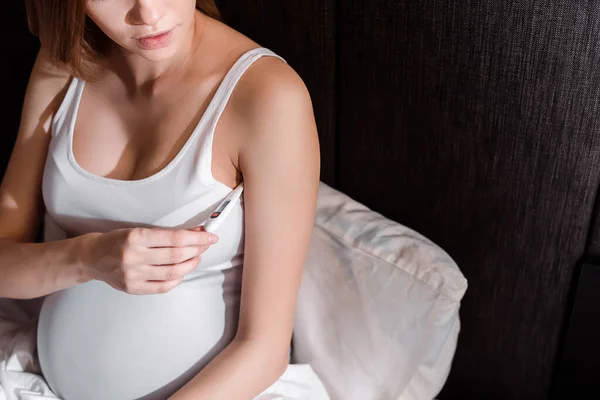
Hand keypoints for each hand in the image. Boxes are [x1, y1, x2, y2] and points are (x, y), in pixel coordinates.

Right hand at [78, 227, 217, 294]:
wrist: (92, 257)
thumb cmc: (118, 241)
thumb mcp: (139, 230)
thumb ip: (165, 235)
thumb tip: (195, 233)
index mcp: (136, 237)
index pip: (174, 238)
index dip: (196, 238)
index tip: (210, 237)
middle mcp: (134, 256)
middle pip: (176, 256)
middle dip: (197, 250)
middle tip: (206, 245)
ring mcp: (133, 275)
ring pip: (172, 273)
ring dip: (190, 264)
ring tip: (197, 257)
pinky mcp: (132, 288)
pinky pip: (162, 287)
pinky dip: (177, 280)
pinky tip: (182, 272)